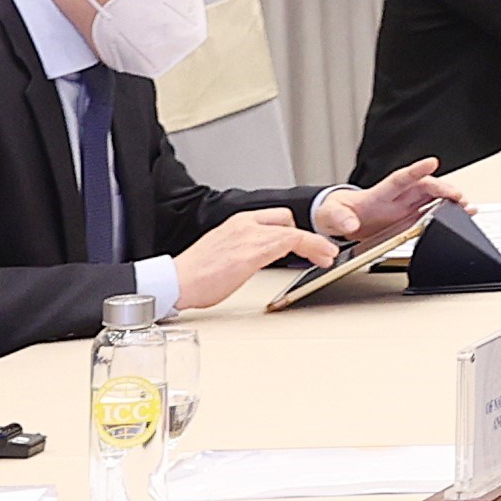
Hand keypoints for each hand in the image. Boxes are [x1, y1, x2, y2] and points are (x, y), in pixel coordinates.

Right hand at [172, 208, 333, 307]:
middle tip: (318, 250)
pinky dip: (313, 247)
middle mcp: (245, 224)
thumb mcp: (224, 254)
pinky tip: (321, 257)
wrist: (173, 283)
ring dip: (316, 244)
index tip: (306, 242)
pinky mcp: (254, 251)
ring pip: (295, 231)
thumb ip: (244, 250)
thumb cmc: (193, 276)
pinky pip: (293, 242)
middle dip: (304, 235)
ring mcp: (250, 235)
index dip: (294, 229)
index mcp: (236, 223)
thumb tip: (258, 259)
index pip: (274, 217)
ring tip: (327, 255)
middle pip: (287, 220)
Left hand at [315, 162, 463, 242]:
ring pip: (434, 197)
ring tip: (467, 206)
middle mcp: (397, 197)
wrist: (340, 222)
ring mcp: (405, 206)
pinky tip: (463, 213)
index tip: (431, 163)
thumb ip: (340, 219)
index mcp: (379, 194)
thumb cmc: (337, 213)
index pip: (400, 178)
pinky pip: (434, 211)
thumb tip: (350, 224)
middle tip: (458, 196)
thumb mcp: (331, 216)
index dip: (416, 170)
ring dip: (451, 200)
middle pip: (425, 187)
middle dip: (443, 189)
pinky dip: (449, 211)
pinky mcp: (410, 218)